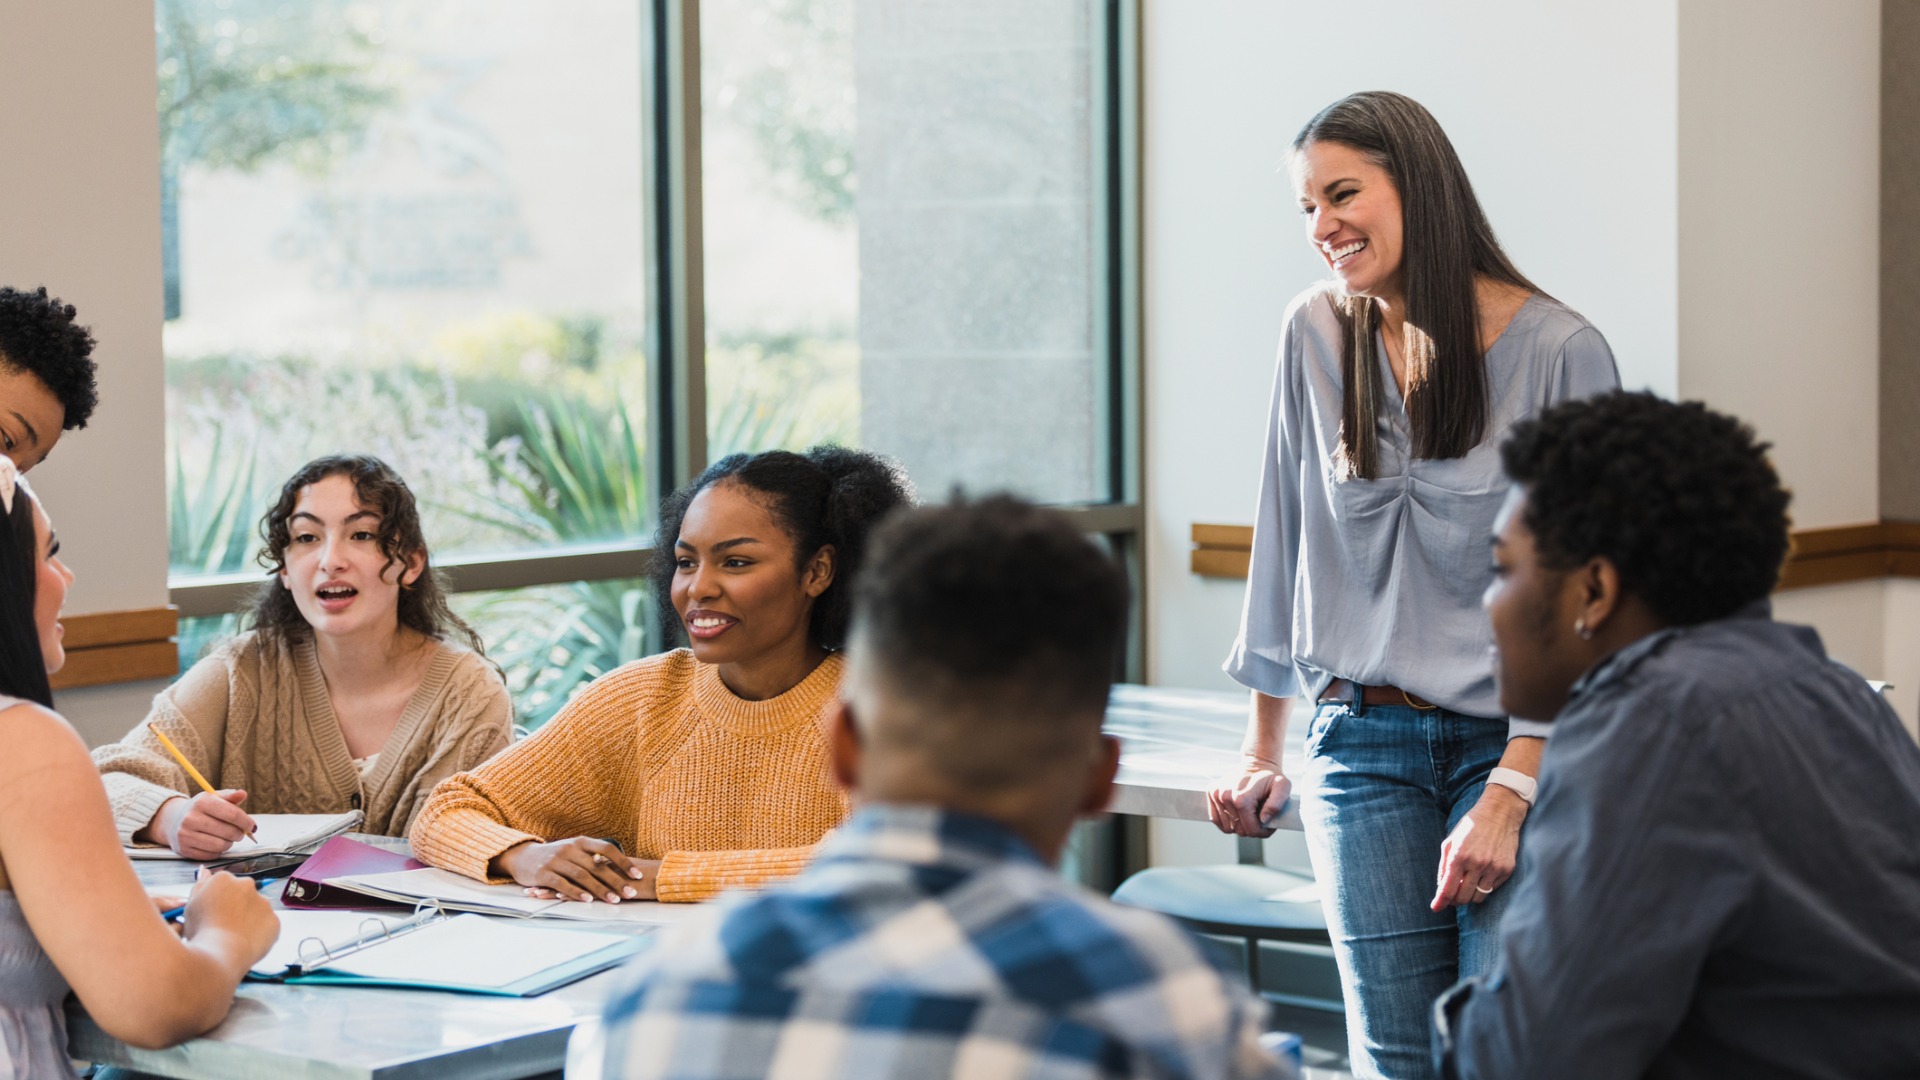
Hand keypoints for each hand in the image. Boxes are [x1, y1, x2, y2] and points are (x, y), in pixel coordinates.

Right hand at [150, 791, 255, 859]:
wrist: (173, 821)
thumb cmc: (201, 809)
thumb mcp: (214, 798)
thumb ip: (230, 796)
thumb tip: (243, 794)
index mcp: (201, 802)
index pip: (232, 814)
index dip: (246, 822)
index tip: (252, 826)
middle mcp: (191, 818)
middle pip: (229, 832)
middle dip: (239, 834)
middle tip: (240, 833)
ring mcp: (185, 835)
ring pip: (221, 846)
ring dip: (229, 843)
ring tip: (227, 838)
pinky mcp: (184, 849)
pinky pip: (211, 855)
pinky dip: (218, 851)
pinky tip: (215, 843)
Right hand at [181, 871, 277, 964]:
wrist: (220, 954)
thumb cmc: (202, 932)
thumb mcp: (191, 906)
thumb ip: (199, 885)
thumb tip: (204, 870)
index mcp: (224, 879)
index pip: (223, 885)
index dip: (218, 901)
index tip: (213, 913)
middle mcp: (247, 885)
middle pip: (242, 894)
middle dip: (236, 907)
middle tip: (224, 925)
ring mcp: (264, 902)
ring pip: (256, 909)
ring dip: (249, 919)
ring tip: (234, 936)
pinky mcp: (275, 920)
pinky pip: (267, 925)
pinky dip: (259, 933)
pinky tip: (245, 942)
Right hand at [494, 838, 647, 903]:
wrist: (522, 856)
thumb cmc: (554, 856)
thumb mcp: (573, 851)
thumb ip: (592, 857)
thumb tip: (620, 868)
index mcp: (580, 842)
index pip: (607, 849)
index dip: (624, 862)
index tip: (638, 875)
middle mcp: (570, 848)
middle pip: (597, 866)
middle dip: (617, 881)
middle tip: (631, 893)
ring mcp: (556, 860)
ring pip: (583, 876)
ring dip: (600, 889)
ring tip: (614, 900)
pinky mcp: (544, 873)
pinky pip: (563, 884)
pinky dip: (576, 893)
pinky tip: (588, 900)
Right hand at [1206, 757, 1290, 837]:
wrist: (1257, 762)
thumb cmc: (1271, 776)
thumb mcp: (1283, 787)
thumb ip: (1276, 805)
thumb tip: (1264, 820)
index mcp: (1242, 798)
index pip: (1250, 830)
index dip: (1262, 831)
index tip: (1268, 824)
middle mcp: (1225, 797)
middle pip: (1239, 830)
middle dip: (1251, 827)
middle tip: (1259, 816)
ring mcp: (1217, 795)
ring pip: (1227, 827)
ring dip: (1238, 824)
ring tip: (1249, 812)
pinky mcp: (1212, 793)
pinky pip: (1215, 819)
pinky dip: (1226, 820)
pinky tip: (1236, 812)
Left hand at [1431, 785, 1527, 910]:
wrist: (1499, 813)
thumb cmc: (1471, 826)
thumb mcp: (1451, 841)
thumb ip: (1444, 865)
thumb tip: (1441, 888)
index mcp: (1459, 856)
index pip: (1448, 888)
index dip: (1441, 901)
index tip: (1436, 908)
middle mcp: (1477, 864)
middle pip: (1463, 898)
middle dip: (1455, 900)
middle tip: (1452, 895)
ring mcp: (1494, 868)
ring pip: (1478, 897)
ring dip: (1470, 895)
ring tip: (1467, 885)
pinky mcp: (1507, 869)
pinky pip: (1492, 889)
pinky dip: (1484, 887)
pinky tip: (1482, 875)